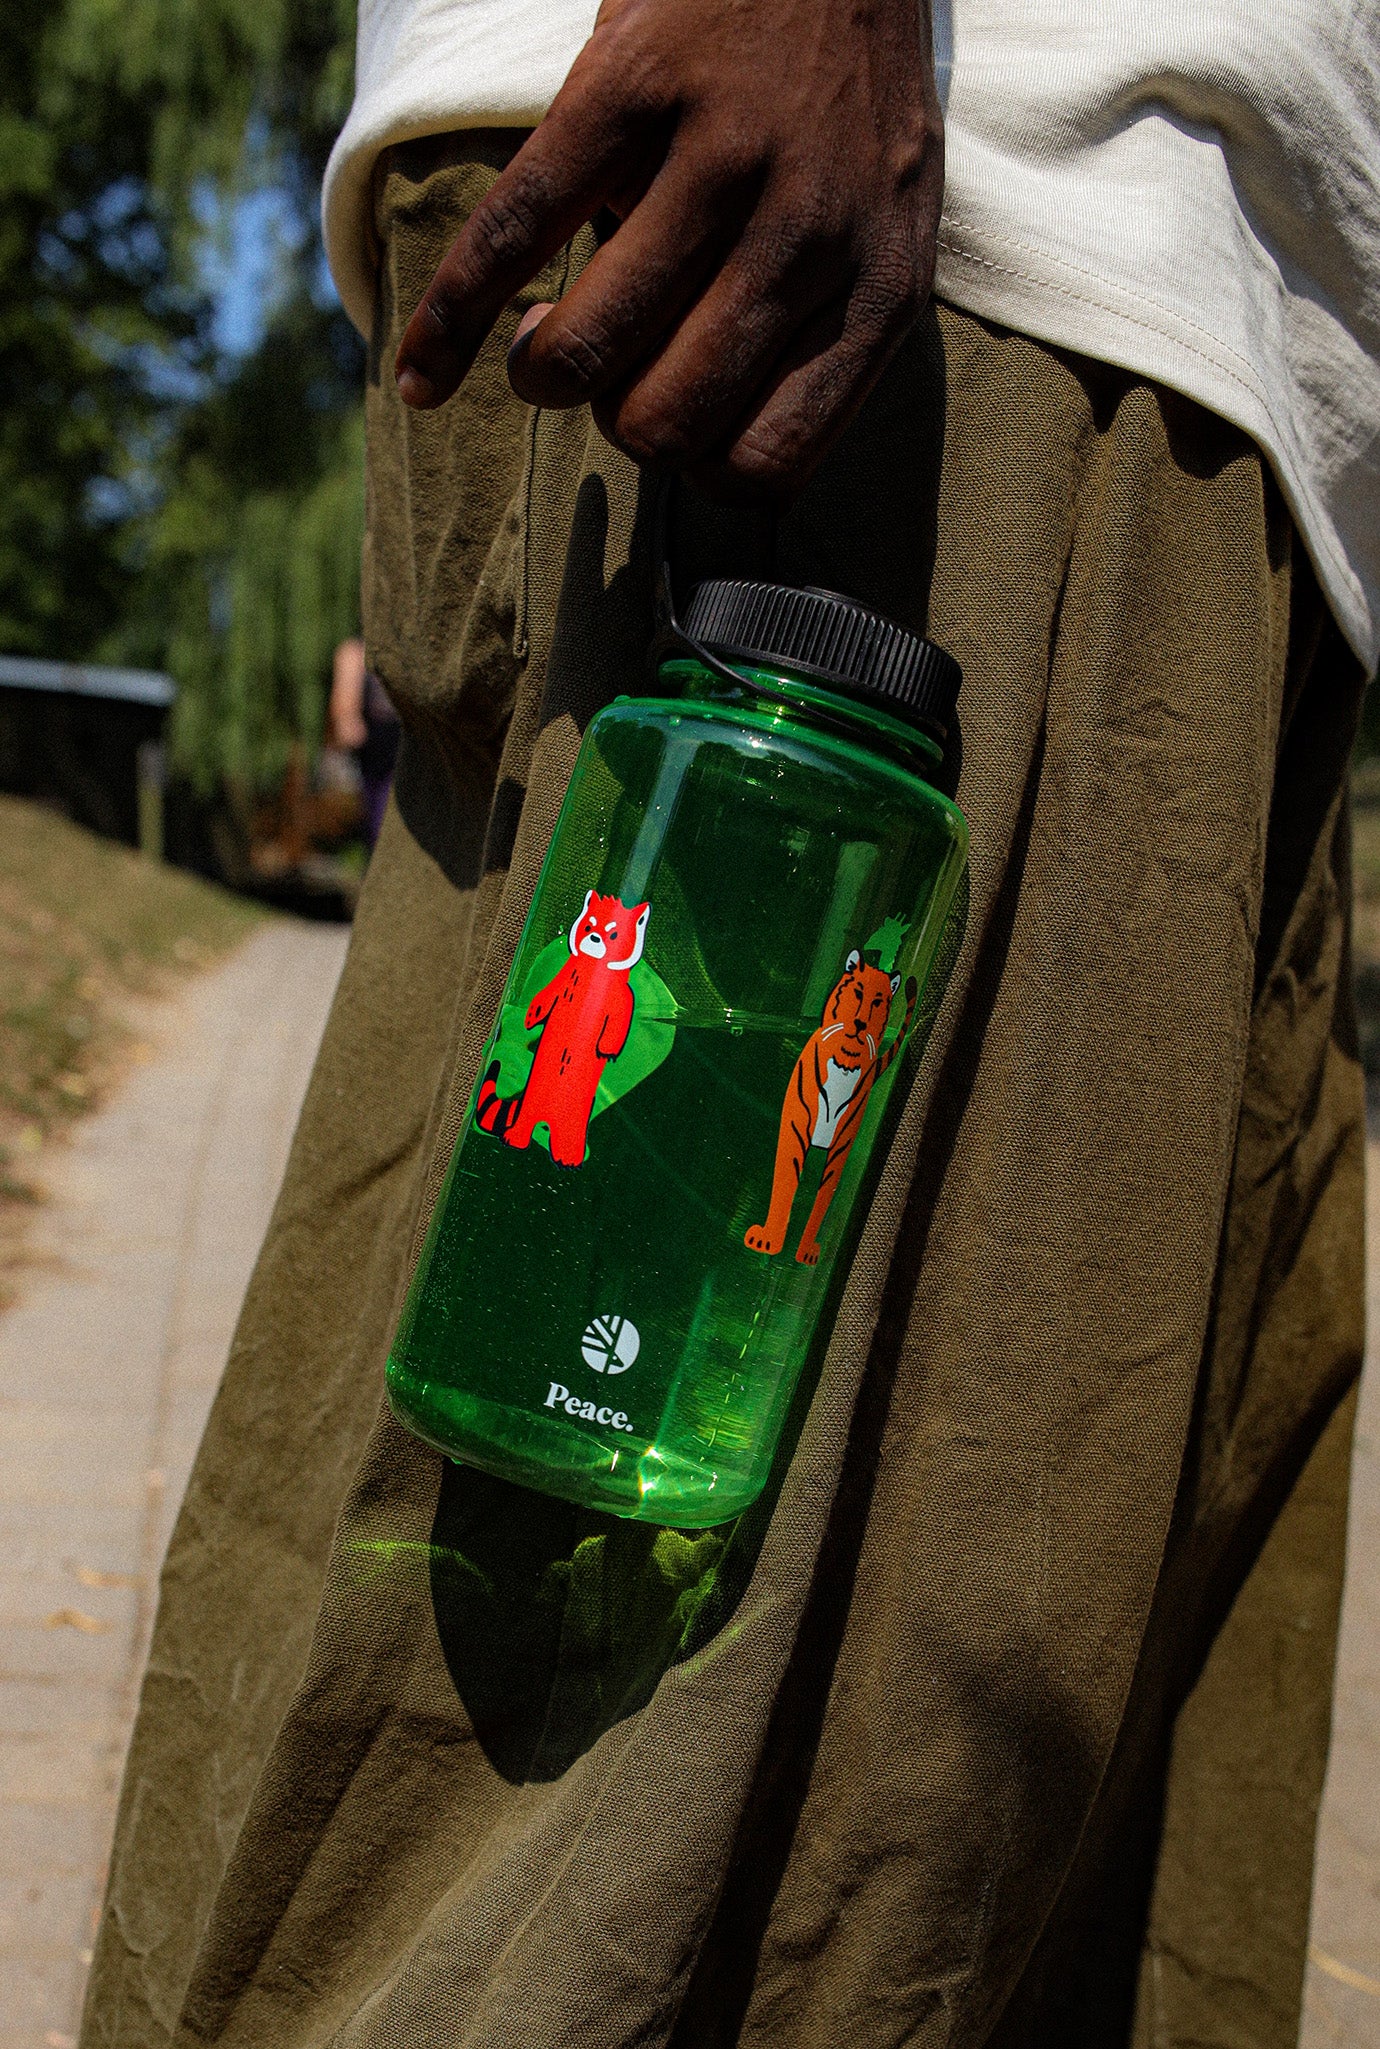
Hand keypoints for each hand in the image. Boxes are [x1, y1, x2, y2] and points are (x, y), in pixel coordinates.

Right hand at [394, 0, 942, 501]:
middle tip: (607, 369)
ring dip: (540, 372)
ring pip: (585, 354)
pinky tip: (421, 376)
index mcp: (875, 293)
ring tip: (540, 339)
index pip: (764, 468)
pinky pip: (511, 237)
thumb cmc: (842, 108)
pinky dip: (448, 325)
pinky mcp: (630, 87)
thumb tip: (712, 461)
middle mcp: (808, 237)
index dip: (693, 471)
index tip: (666, 429)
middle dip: (612, 421)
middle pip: (663, 426)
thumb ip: (816, 337)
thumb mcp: (873, 237)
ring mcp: (720, 160)